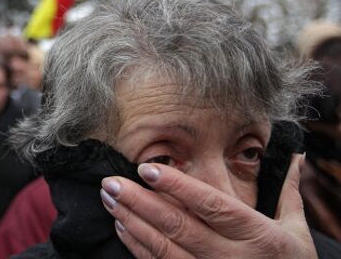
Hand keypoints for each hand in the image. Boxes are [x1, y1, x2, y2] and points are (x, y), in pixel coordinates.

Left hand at [99, 154, 315, 258]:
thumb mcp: (296, 231)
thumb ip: (289, 192)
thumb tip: (296, 156)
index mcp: (257, 236)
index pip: (211, 206)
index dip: (178, 186)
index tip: (148, 168)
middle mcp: (231, 258)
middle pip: (178, 225)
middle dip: (140, 201)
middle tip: (110, 182)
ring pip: (163, 248)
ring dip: (132, 221)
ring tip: (109, 199)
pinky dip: (137, 246)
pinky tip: (122, 226)